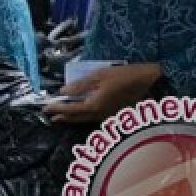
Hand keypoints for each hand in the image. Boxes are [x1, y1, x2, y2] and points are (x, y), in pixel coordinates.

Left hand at [45, 63, 162, 124]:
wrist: (150, 82)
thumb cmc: (123, 76)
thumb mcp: (99, 76)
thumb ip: (80, 85)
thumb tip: (62, 92)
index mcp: (94, 106)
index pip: (70, 109)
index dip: (57, 108)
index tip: (45, 107)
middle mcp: (100, 115)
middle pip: (77, 118)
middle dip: (63, 116)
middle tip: (49, 115)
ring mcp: (108, 117)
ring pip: (86, 120)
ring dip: (72, 118)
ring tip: (60, 117)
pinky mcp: (115, 115)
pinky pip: (94, 118)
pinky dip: (83, 117)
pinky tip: (81, 113)